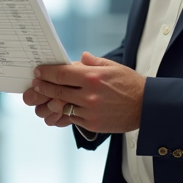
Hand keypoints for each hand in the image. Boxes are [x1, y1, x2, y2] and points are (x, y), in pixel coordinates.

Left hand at [24, 52, 145, 132]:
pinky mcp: (92, 124)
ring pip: (61, 106)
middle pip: (57, 91)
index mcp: (93, 77)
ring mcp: (90, 112)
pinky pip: (72, 118)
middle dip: (42, 87)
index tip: (38, 71)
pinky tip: (60, 108)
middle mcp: (89, 95)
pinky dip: (65, 113)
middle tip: (36, 84)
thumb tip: (80, 58)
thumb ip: (93, 62)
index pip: (61, 74)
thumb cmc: (130, 84)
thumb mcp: (113, 67)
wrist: (146, 107)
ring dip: (50, 102)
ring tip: (44, 97)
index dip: (46, 73)